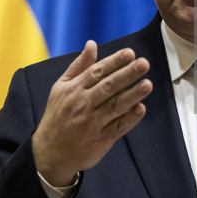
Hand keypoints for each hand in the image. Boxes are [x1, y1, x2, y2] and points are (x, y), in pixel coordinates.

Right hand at [32, 40, 151, 185]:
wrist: (49, 154)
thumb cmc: (58, 116)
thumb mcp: (61, 88)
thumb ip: (79, 65)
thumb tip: (92, 43)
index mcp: (74, 89)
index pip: (97, 72)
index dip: (114, 62)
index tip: (130, 53)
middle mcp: (83, 104)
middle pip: (108, 87)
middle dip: (127, 74)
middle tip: (143, 64)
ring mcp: (92, 123)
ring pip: (115, 106)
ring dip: (132, 95)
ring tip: (147, 84)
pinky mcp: (100, 140)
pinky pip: (117, 128)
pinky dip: (129, 119)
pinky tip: (140, 109)